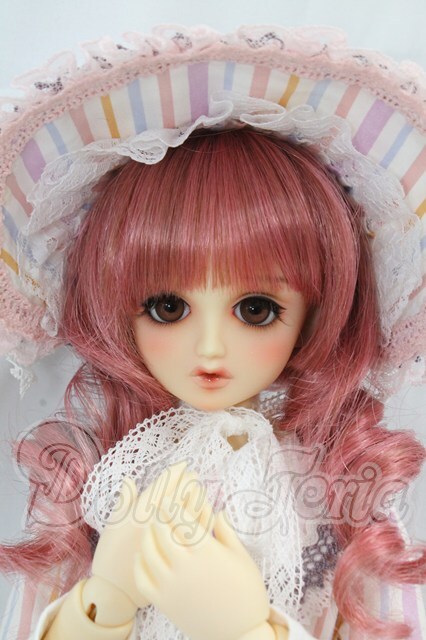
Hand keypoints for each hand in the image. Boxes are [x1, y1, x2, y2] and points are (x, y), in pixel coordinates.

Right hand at [90, 462, 212, 609]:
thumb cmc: (111, 555)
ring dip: (197, 496)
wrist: (115, 591)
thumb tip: (131, 479)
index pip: (164, 485)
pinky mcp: (178, 556)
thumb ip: (124, 501)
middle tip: (194, 475)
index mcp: (139, 513)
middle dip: (188, 482)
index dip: (176, 473)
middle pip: (180, 494)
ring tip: (199, 489)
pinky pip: (196, 533)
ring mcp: (169, 540)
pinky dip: (202, 518)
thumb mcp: (112, 525)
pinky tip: (205, 511)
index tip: (184, 466)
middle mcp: (156, 524)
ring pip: (190, 511)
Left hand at [134, 510, 269, 639]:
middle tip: (158, 509)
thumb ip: (226, 531)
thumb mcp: (242, 557)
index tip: (170, 498)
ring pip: (148, 552)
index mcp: (206, 551)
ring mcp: (171, 585)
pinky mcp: (164, 603)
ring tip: (151, 528)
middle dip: (159, 517)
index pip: (181, 519)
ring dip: (147, 536)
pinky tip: (143, 555)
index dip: (173, 506)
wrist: (241, 634)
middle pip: (161, 531)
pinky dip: (140, 564)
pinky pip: (143, 578)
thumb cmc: (247, 593)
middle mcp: (185, 566)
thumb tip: (217, 511)